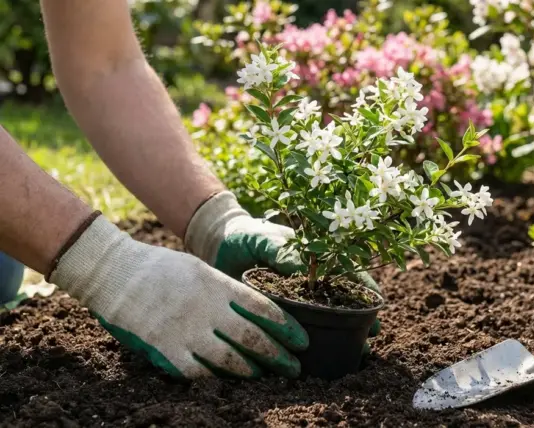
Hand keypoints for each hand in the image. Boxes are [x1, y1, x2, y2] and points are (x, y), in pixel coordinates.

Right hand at [50, 216, 307, 377]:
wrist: (115, 271)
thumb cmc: (159, 267)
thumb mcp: (199, 268)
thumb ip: (225, 290)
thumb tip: (254, 309)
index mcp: (218, 284)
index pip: (263, 308)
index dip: (286, 328)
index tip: (301, 340)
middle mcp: (207, 308)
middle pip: (252, 336)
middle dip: (277, 354)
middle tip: (294, 367)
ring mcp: (185, 329)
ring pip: (228, 357)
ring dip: (250, 369)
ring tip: (264, 375)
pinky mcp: (164, 347)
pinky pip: (196, 370)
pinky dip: (213, 377)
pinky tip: (224, 380)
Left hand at [185, 191, 380, 336]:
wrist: (218, 243)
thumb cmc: (247, 235)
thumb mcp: (266, 240)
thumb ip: (285, 254)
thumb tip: (309, 275)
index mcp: (313, 258)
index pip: (346, 274)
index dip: (363, 290)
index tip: (376, 306)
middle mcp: (308, 280)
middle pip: (342, 299)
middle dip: (361, 316)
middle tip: (373, 334)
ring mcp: (295, 297)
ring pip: (324, 317)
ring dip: (342, 332)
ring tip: (357, 350)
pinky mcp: (277, 312)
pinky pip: (298, 327)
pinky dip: (311, 339)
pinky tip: (320, 355)